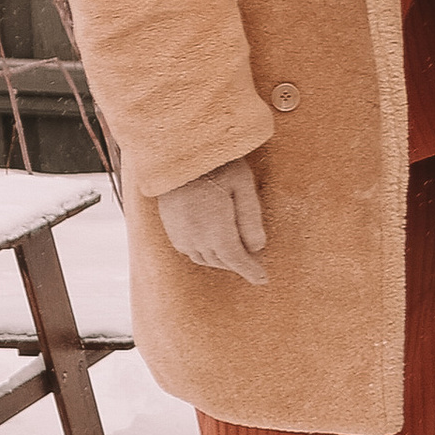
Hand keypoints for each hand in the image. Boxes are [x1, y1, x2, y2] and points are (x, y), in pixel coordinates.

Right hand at [157, 154, 268, 284]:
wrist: (175, 154)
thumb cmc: (215, 164)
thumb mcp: (243, 185)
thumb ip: (251, 217)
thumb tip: (258, 247)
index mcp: (217, 230)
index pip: (237, 260)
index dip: (252, 271)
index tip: (263, 280)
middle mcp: (196, 238)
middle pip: (222, 261)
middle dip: (239, 265)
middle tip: (256, 264)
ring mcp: (180, 235)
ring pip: (205, 258)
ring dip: (222, 260)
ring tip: (238, 256)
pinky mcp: (170, 229)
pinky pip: (190, 251)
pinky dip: (206, 253)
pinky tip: (214, 245)